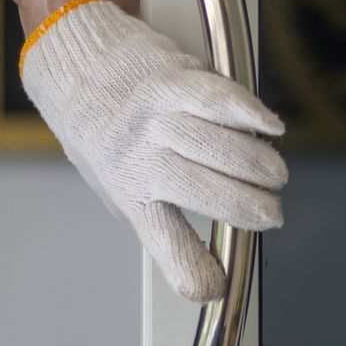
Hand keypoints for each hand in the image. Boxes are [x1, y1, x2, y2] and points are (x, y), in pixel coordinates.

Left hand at [21, 0, 287, 300]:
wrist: (71, 59)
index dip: (189, 267)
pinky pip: (214, 97)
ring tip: (275, 176)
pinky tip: (270, 128)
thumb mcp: (115, 184)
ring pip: (215, 146)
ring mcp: (153, 115)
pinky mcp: (169, 77)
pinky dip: (248, 113)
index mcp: (126, 188)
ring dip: (256, 165)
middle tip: (272, 215)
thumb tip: (207, 270)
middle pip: (202, 191)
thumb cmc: (100, 129)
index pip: (160, 237)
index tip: (214, 286)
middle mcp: (137, 154)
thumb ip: (158, 215)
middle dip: (248, 208)